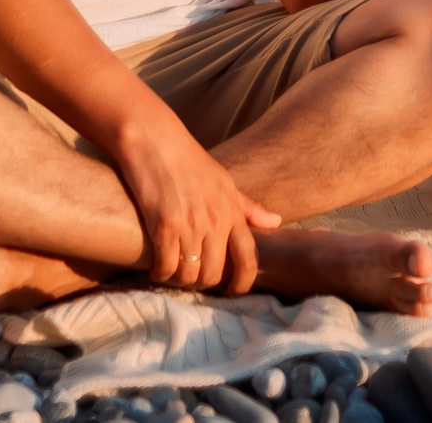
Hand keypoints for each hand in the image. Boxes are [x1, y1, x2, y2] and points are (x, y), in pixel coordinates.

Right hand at [111, 109, 281, 293]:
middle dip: (201, 283)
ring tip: (171, 272)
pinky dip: (159, 273)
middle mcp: (215, 220)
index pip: (248, 258)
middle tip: (189, 277)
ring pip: (189, 275)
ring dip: (178, 280)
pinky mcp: (164, 224)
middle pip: (214, 274)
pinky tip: (155, 267)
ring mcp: (190, 224)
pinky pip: (166, 266)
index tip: (233, 292)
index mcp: (232, 211)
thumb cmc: (188, 159)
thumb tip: (276, 222)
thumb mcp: (224, 181)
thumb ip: (248, 207)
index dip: (243, 282)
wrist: (154, 139)